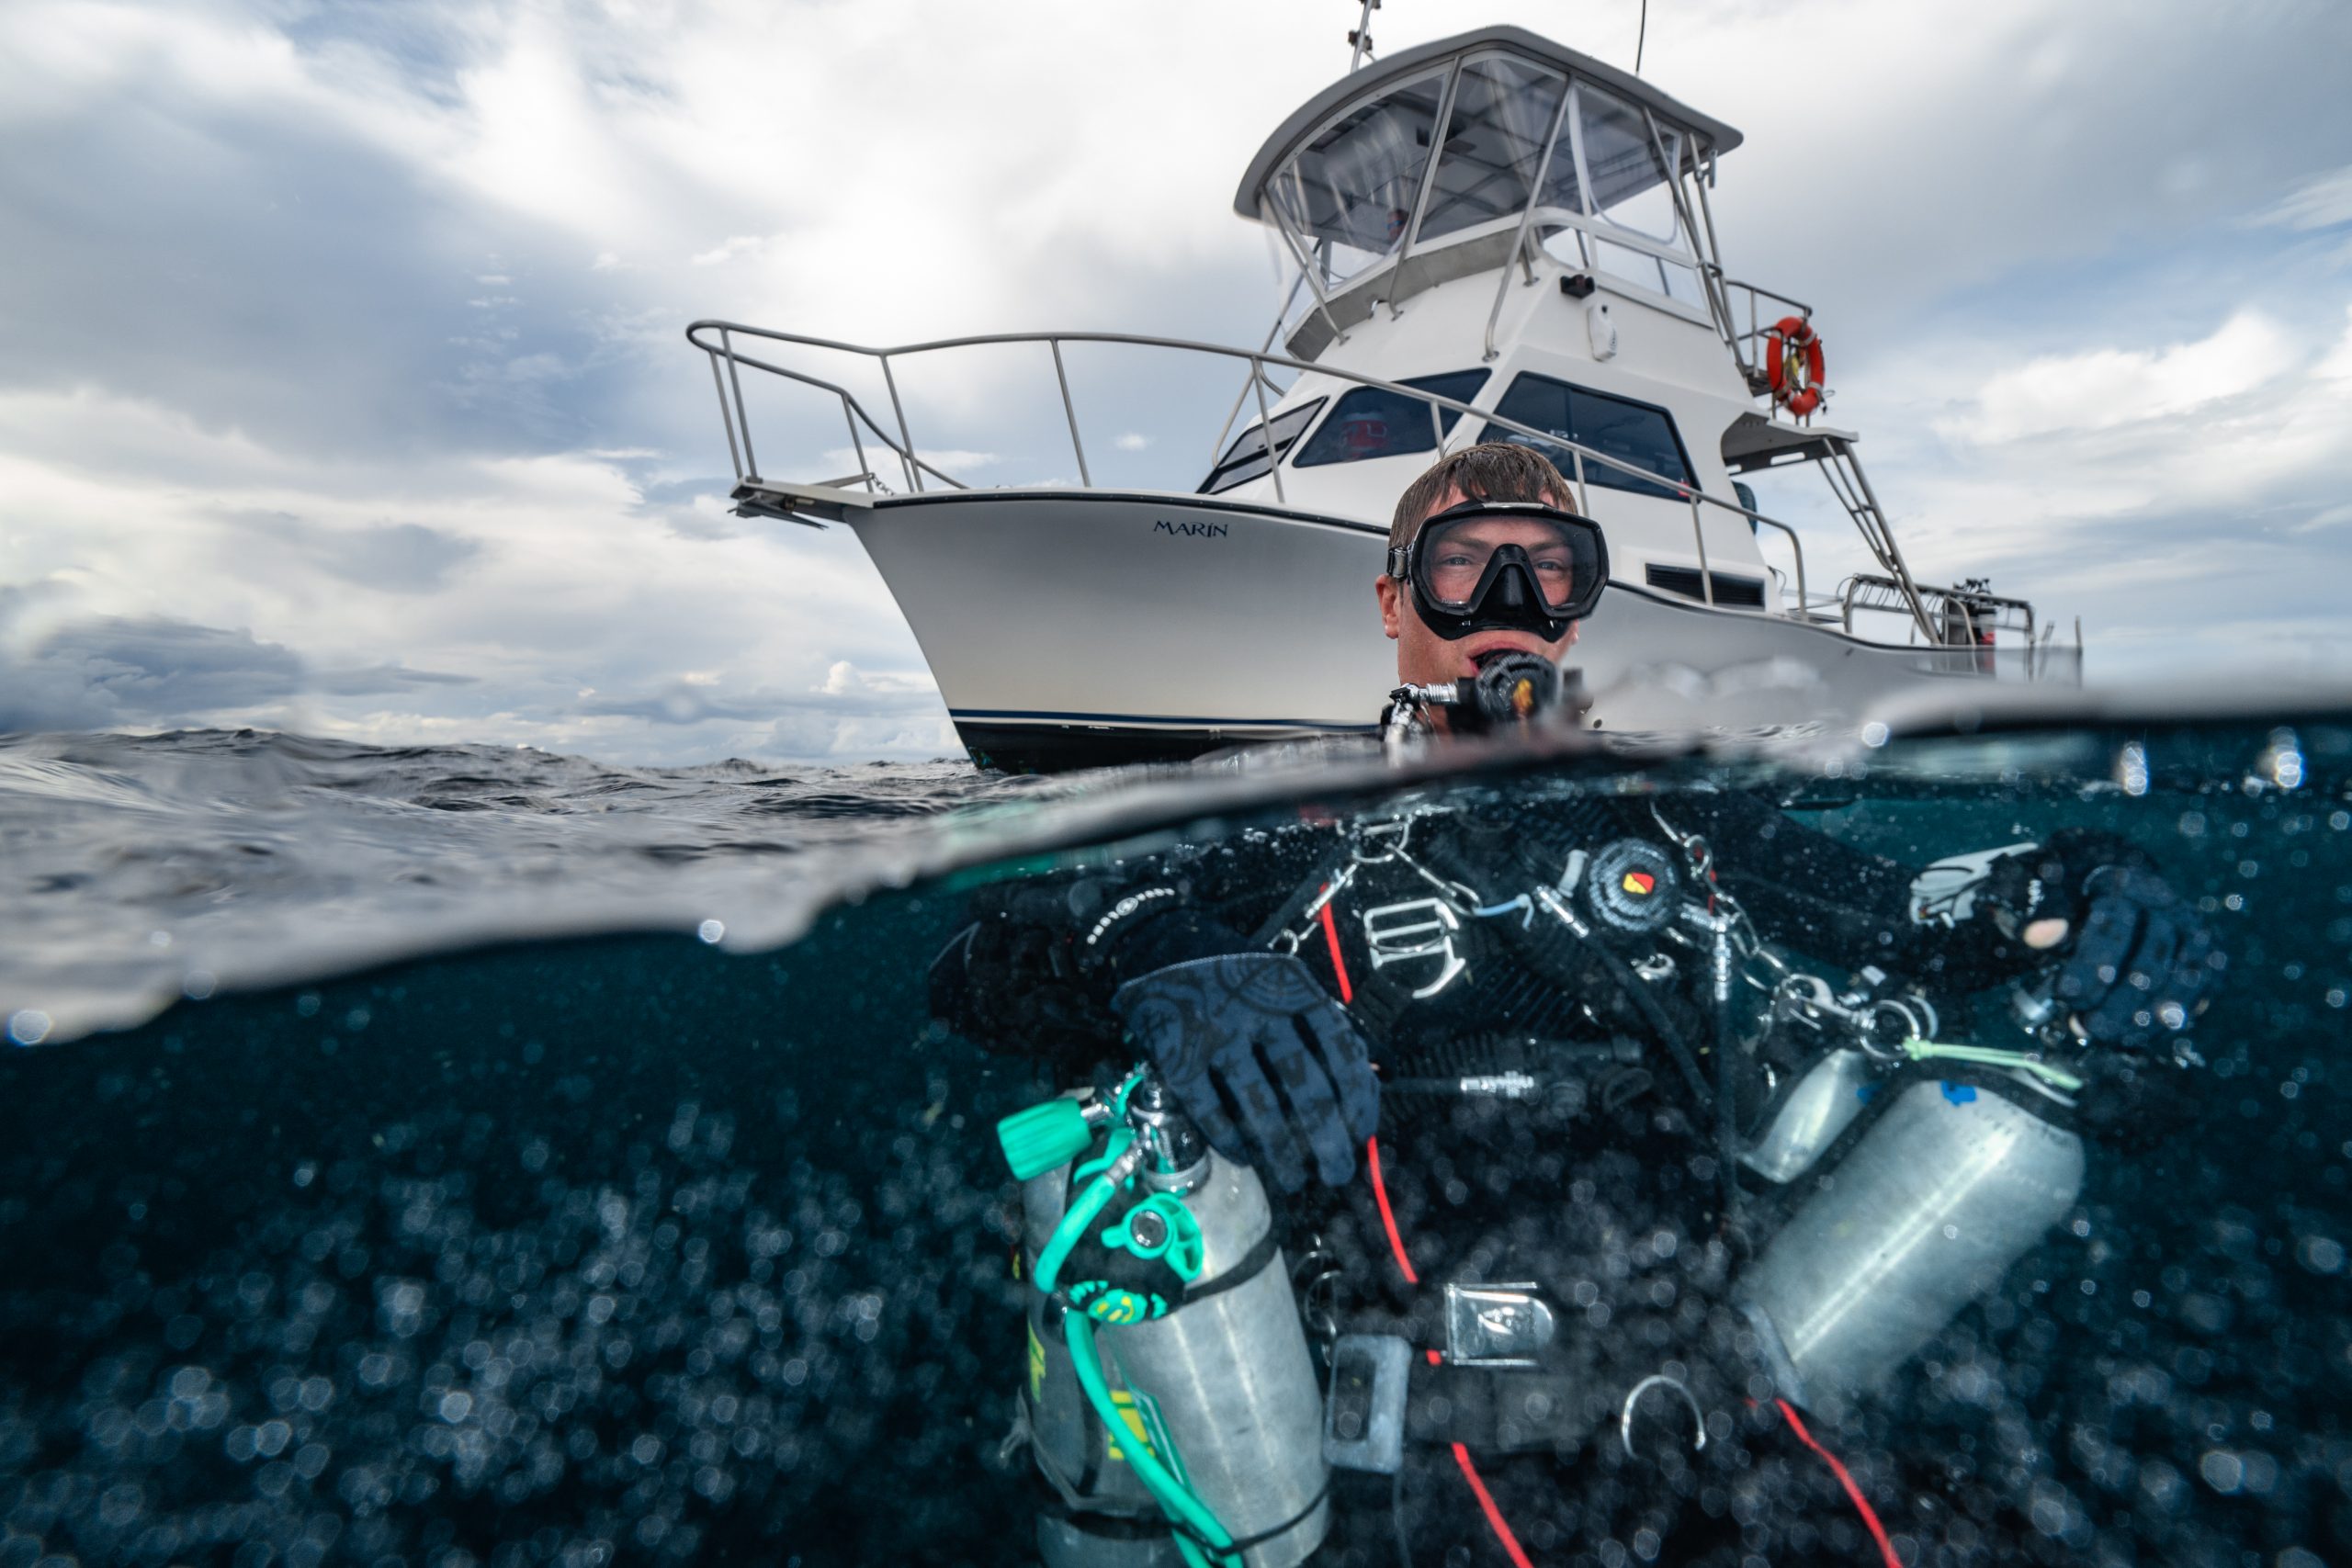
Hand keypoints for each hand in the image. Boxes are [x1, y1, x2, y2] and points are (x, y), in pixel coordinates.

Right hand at [1112, 953, 1378, 1191]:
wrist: (1161, 944)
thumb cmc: (1237, 976)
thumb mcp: (1286, 983)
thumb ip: (1323, 1024)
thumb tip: (1368, 1080)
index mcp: (1294, 988)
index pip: (1340, 1048)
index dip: (1357, 1098)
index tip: (1361, 1133)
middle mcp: (1258, 1007)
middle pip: (1304, 1085)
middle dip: (1327, 1139)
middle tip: (1336, 1172)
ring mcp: (1215, 1029)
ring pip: (1258, 1104)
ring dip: (1281, 1151)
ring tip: (1293, 1178)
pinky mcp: (1176, 1051)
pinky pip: (1208, 1107)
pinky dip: (1229, 1138)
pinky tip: (1244, 1155)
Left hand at [2047, 862, 2219, 1046]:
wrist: (2109, 890)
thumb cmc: (2068, 898)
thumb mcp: (2043, 896)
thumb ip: (2039, 914)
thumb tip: (2037, 935)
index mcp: (2120, 880)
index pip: (2113, 921)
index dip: (2090, 963)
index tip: (2065, 993)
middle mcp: (2165, 901)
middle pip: (2152, 956)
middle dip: (2117, 1000)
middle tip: (2083, 1025)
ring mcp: (2192, 928)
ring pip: (2182, 978)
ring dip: (2144, 1017)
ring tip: (2105, 1035)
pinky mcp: (2209, 954)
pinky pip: (2199, 993)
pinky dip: (2168, 1021)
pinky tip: (2135, 1037)